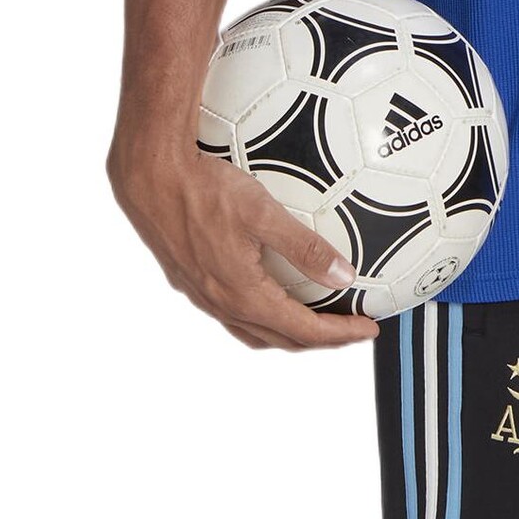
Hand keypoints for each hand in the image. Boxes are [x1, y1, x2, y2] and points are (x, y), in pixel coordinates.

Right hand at [109, 143, 379, 349]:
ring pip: (252, 330)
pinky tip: (267, 295)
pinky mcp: (190, 279)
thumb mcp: (263, 213)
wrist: (150, 179)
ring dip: (287, 333)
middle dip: (319, 339)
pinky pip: (232, 313)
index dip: (339, 334)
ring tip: (314, 321)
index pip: (302, 330)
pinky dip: (260, 317)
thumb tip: (343, 275)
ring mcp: (202, 295)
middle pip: (279, 338)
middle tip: (350, 329)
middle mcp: (221, 303)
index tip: (368, 329)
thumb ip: (304, 247)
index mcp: (243, 294)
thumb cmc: (205, 191)